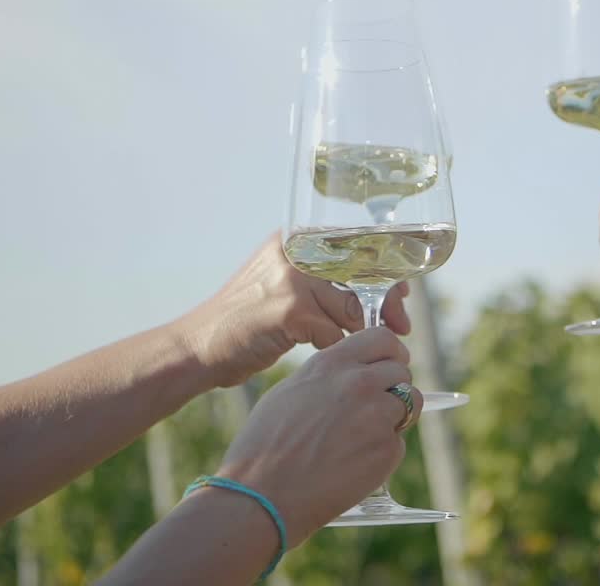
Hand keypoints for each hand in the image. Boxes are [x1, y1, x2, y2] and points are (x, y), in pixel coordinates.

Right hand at [176, 232, 411, 388]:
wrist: (197, 348)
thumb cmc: (246, 326)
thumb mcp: (284, 288)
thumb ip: (325, 283)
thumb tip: (385, 292)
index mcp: (296, 240)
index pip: (358, 244)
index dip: (386, 270)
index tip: (402, 295)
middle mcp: (295, 251)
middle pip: (362, 272)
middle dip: (386, 302)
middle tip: (400, 328)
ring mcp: (292, 278)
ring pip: (351, 306)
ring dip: (361, 333)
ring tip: (360, 350)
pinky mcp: (289, 309)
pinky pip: (333, 332)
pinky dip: (336, 349)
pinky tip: (328, 358)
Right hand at [215, 328, 420, 546]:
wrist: (263, 494)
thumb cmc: (265, 446)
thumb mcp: (290, 392)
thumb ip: (328, 376)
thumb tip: (352, 372)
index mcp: (332, 364)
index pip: (383, 338)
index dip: (392, 353)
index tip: (391, 364)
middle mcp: (359, 383)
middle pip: (402, 371)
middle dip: (394, 387)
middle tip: (377, 407)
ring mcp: (376, 415)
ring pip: (410, 404)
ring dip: (395, 417)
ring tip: (364, 437)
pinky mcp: (386, 449)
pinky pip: (398, 442)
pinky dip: (383, 452)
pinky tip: (354, 463)